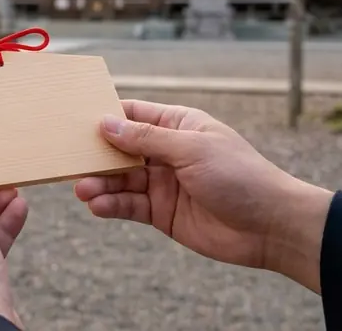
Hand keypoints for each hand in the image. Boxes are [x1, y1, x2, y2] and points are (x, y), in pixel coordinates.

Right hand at [74, 99, 332, 292]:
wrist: (271, 227)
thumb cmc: (240, 176)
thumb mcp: (192, 149)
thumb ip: (146, 139)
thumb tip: (105, 123)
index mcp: (178, 125)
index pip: (133, 115)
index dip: (105, 116)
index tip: (74, 120)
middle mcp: (167, 152)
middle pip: (120, 149)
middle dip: (96, 155)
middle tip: (70, 160)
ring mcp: (163, 183)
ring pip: (121, 180)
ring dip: (101, 184)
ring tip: (83, 189)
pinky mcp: (162, 212)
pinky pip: (129, 206)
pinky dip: (112, 205)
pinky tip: (97, 206)